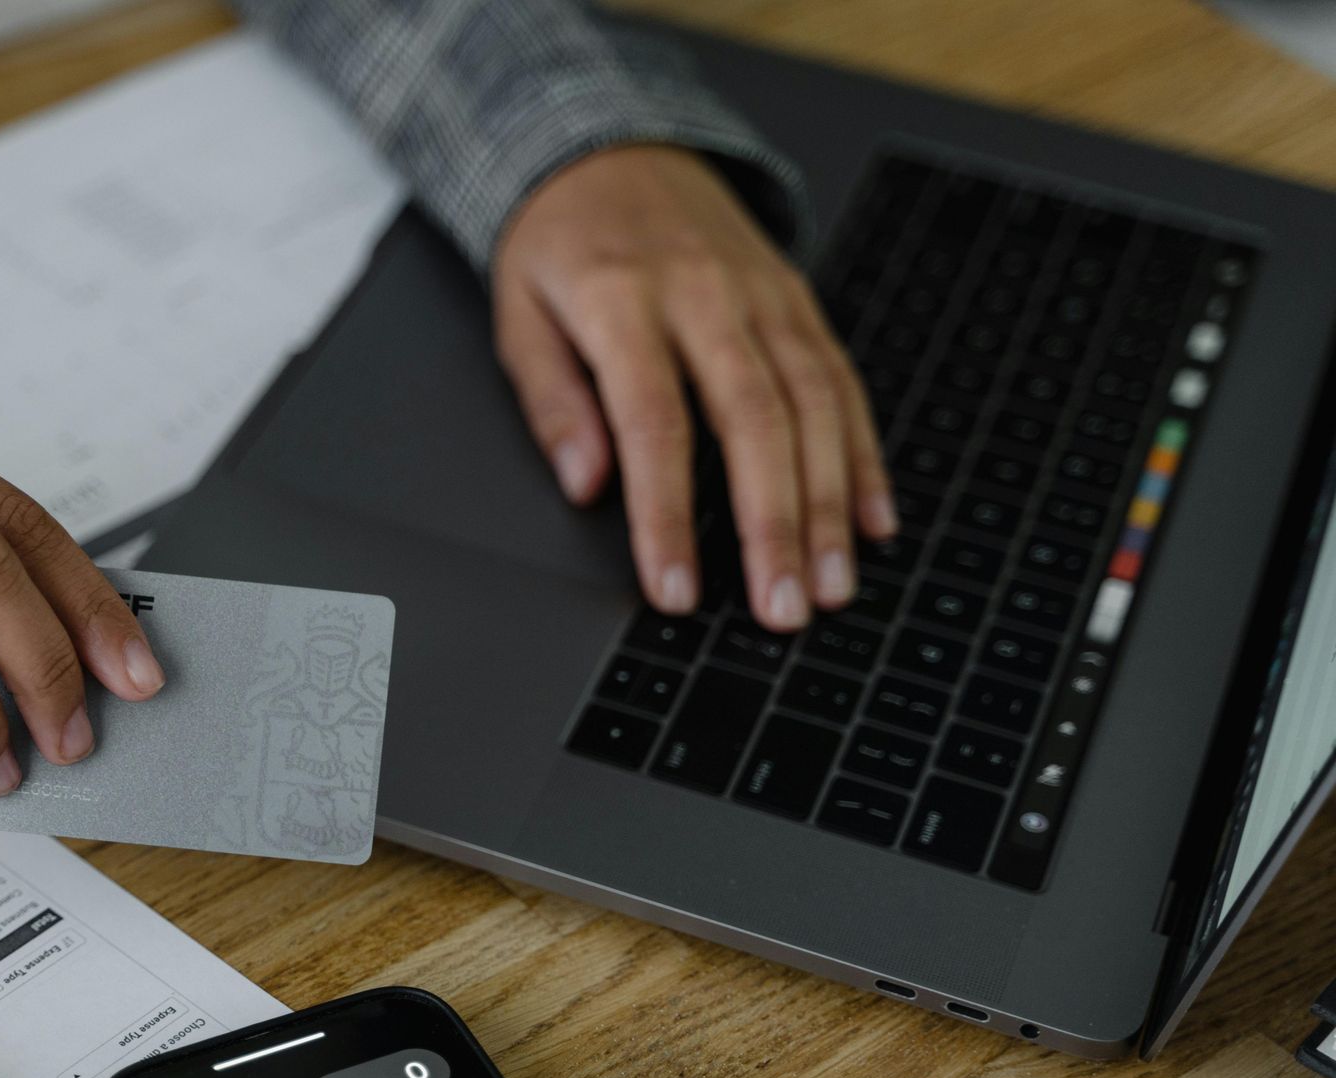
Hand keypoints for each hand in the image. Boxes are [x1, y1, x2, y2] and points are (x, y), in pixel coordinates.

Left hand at [493, 144, 895, 629]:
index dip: (667, 516)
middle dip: (775, 525)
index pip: (654, 423)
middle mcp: (705, 294)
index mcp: (622, 300)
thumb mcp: (520, 316)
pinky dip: (863, 455)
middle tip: (783, 610)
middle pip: (754, 419)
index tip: (676, 591)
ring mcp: (763, 294)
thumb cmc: (559, 250)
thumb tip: (585, 484)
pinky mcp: (799, 299)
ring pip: (814, 404)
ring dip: (830, 504)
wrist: (614, 152)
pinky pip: (841, 381)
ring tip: (833, 586)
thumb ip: (552, 401)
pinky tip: (873, 521)